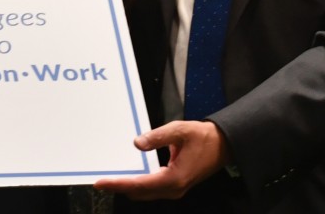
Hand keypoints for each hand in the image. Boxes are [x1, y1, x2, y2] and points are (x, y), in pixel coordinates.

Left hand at [93, 120, 227, 199]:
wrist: (224, 145)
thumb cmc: (205, 138)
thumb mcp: (180, 130)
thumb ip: (157, 136)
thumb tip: (138, 143)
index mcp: (175, 178)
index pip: (139, 185)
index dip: (118, 184)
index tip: (102, 182)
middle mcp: (174, 188)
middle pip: (139, 193)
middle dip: (119, 187)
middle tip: (101, 181)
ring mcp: (175, 189)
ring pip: (145, 193)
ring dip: (128, 187)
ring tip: (111, 178)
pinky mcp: (175, 185)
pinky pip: (152, 189)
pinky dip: (138, 184)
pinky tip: (129, 175)